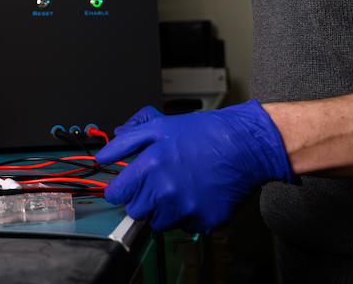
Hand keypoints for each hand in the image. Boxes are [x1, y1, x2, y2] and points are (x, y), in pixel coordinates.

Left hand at [94, 101, 291, 232]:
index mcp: (150, 165)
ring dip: (165, 209)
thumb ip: (129, 139)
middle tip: (159, 183)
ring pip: (159, 222)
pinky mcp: (204, 222)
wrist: (245, 145)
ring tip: (181, 186)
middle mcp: (165, 191)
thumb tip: (106, 153)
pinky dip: (189, 215)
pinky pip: (186, 226)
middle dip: (143, 199)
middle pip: (136, 211)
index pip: (116, 194)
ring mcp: (185, 209)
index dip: (120, 189)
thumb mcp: (162, 125)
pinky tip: (199, 194)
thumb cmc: (205, 133)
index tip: (125, 188)